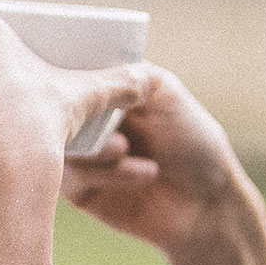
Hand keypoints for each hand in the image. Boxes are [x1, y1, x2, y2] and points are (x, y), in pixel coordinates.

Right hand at [58, 67, 250, 256]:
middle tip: (90, 112)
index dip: (67, 74)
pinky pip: (70, 178)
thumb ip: (130, 74)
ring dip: (91, 146)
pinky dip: (105, 173)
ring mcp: (82, 156)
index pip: (70, 75)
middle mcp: (89, 121)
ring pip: (57, 144)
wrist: (209, 204)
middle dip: (72, 112)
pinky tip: (143, 173)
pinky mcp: (80, 191)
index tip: (74, 78)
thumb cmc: (196, 144)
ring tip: (123, 147)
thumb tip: (90, 60)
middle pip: (55, 111)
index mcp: (106, 93)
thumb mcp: (168, 95)